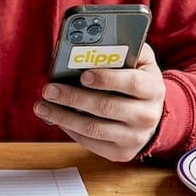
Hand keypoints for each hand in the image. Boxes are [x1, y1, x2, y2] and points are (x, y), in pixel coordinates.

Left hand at [33, 44, 165, 160]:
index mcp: (153, 88)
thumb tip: (92, 42)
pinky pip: (90, 143)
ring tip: (42, 106)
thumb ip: (123, 48)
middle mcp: (147, 115)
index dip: (107, 79)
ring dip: (63, 117)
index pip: (132, 83)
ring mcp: (135, 137)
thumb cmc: (137, 79)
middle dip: (73, 98)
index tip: (83, 75)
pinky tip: (55, 117)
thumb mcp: (139, 60)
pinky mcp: (121, 153)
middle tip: (49, 89)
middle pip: (107, 107)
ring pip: (94, 129)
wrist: (152, 114)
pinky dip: (69, 130)